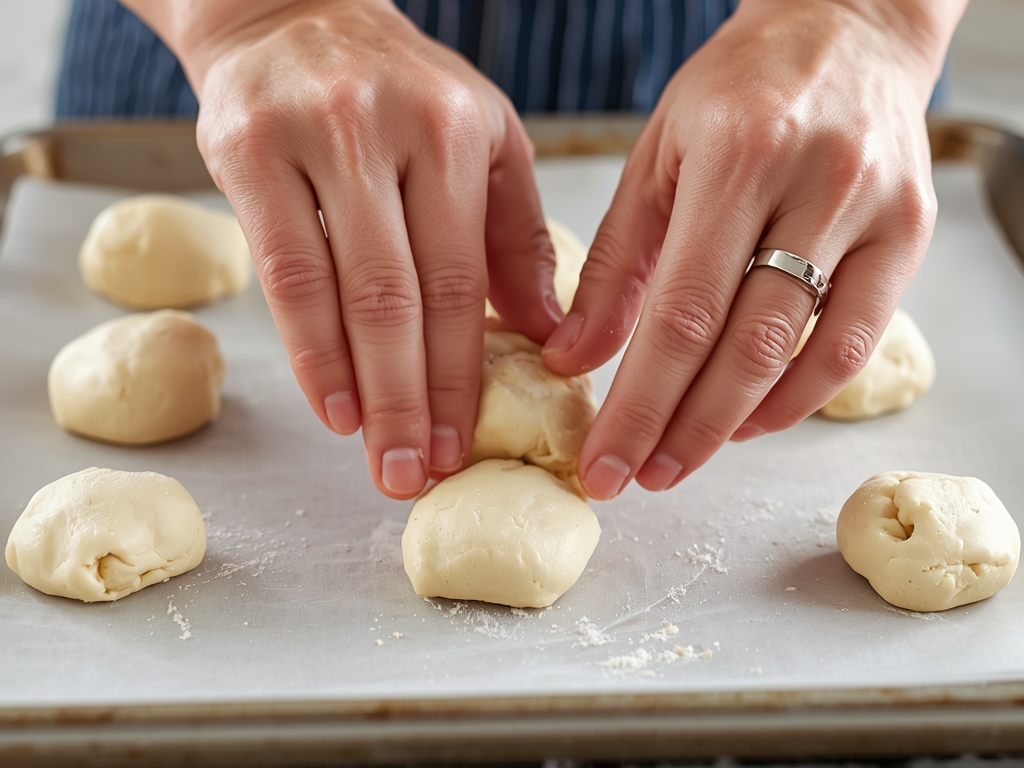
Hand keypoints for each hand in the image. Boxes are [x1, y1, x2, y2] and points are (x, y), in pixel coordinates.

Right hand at [128, 0, 561, 497]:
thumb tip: (549, 336)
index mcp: (458, 132)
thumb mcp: (481, 139)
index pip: (466, 279)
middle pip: (406, 296)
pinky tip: (329, 405)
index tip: (466, 445)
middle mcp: (387, 131)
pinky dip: (307, 349)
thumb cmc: (398, 92)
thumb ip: (513, 234)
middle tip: (421, 476)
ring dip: (363, 389)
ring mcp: (312, 138)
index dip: (465, 374)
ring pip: (342, 291)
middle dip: (415, 400)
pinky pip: (281, 271)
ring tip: (379, 459)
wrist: (290, 13)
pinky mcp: (245, 149)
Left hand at [542, 0, 963, 498]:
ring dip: (735, 424)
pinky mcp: (910, 232)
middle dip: (681, 430)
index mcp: (736, 156)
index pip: (680, 313)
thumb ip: (616, 261)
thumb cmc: (739, 88)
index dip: (639, 403)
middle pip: (742, 345)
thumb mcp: (657, 156)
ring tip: (680, 461)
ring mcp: (873, 211)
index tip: (604, 462)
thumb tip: (573, 359)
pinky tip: (751, 420)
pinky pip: (858, 340)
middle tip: (636, 479)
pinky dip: (801, 394)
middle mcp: (813, 184)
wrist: (849, 27)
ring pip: (801, 351)